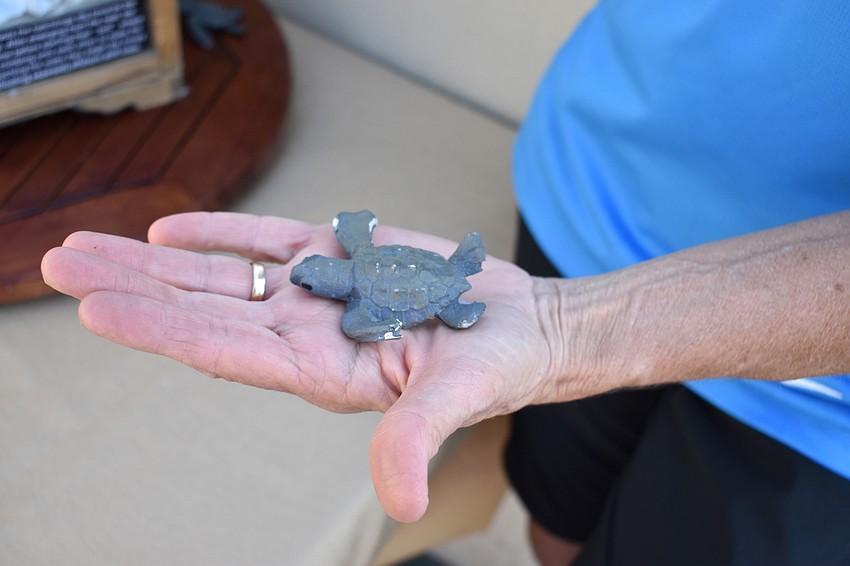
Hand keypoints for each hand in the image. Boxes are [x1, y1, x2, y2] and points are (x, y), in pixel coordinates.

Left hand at [41, 212, 558, 521]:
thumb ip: (417, 438)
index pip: (226, 350)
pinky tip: (171, 230)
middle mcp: (307, 333)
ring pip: (222, 275)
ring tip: (89, 245)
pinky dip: (221, 234)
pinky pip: (268, 242)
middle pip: (202, 309)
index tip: (95, 308)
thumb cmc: (498, 365)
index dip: (161, 330)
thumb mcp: (460, 398)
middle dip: (131, 288)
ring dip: (156, 260)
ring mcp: (319, 293)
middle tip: (57, 265)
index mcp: (323, 371)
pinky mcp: (341, 255)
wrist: (523, 326)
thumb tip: (400, 501)